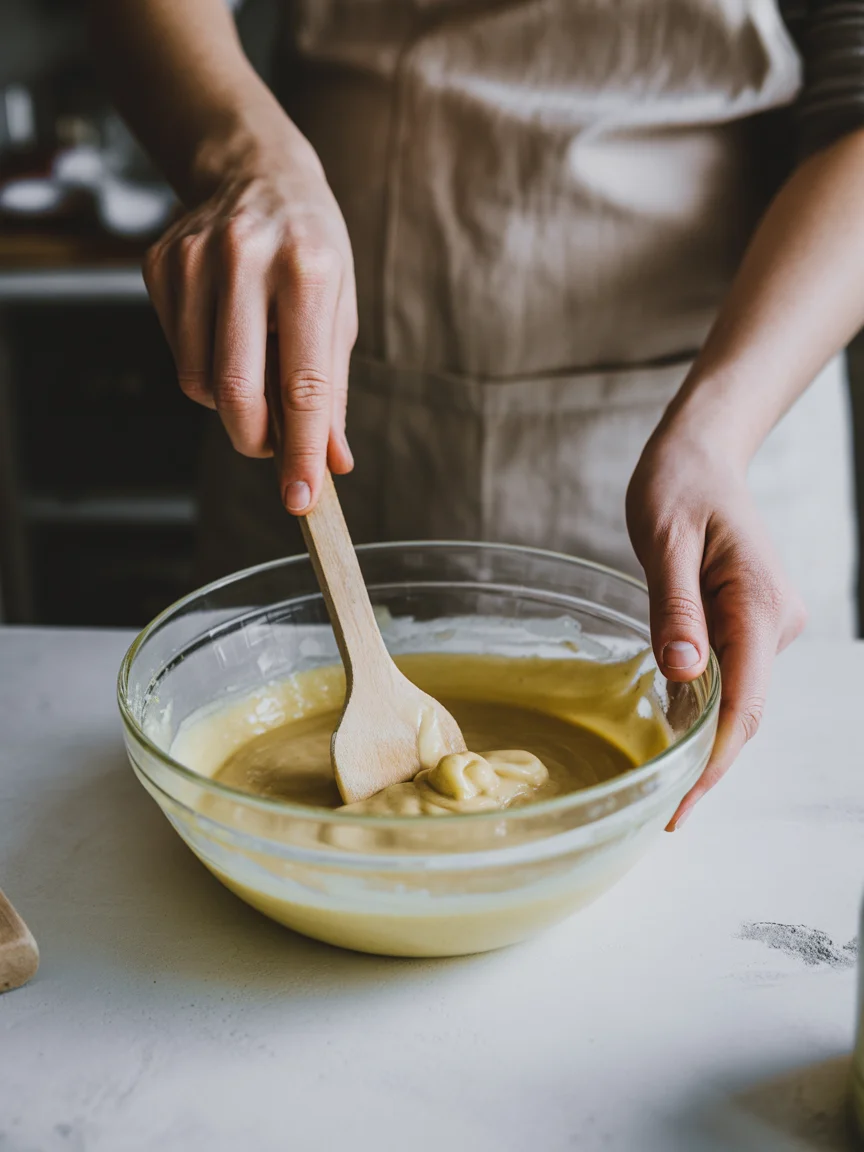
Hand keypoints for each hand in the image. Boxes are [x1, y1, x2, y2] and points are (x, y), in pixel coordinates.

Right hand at [143, 124, 356, 512]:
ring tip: (256, 368)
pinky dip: (205, 368)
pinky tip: (226, 335)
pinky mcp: (159, 265)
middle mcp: (247, 259)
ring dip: (231, 403)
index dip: (301, 450)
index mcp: (308, 270)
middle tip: (272, 445)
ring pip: (200, 382)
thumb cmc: (312, 249)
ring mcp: (194, 259)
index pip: (304, 384)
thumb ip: (332, 389)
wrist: (256, 172)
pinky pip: (178, 355)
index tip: (302, 500)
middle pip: (238, 391)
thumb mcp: (340, 310)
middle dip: (256, 440)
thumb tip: (330, 462)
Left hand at [626, 427, 806, 829]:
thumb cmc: (679, 486)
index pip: (745, 704)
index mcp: (761, 605)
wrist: (702, 454)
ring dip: (703, 737)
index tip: (682, 806)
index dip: (715, 762)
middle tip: (662, 811)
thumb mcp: (665, 541)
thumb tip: (684, 677)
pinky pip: (729, 674)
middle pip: (745, 711)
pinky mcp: (752, 620)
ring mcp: (769, 622)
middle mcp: (777, 621)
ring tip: (658, 782)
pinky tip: (671, 731)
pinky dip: (702, 706)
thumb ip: (675, 609)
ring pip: (738, 696)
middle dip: (708, 764)